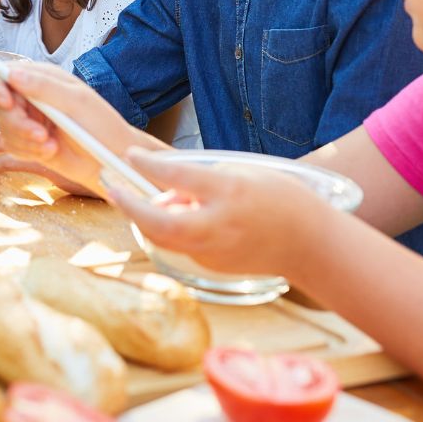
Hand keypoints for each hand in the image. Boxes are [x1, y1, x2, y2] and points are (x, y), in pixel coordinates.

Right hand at [0, 62, 154, 193]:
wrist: (111, 161)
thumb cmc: (101, 126)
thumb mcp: (77, 102)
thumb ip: (44, 87)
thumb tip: (12, 73)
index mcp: (42, 78)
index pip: (4, 72)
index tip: (6, 102)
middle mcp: (31, 96)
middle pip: (0, 103)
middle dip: (17, 122)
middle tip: (40, 134)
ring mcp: (28, 119)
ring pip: (3, 126)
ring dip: (25, 139)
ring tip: (51, 145)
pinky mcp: (27, 142)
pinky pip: (11, 145)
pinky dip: (28, 151)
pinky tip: (50, 151)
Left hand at [108, 147, 321, 278]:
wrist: (311, 245)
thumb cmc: (280, 200)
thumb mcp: (241, 174)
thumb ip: (199, 181)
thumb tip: (164, 192)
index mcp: (227, 193)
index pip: (176, 178)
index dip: (147, 165)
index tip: (130, 155)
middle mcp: (218, 225)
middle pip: (158, 222)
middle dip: (129, 206)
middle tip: (111, 187)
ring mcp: (215, 250)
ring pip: (164, 237)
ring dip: (146, 218)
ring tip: (141, 196)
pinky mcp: (213, 266)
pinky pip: (181, 245)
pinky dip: (169, 228)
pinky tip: (176, 214)